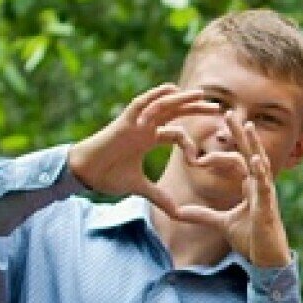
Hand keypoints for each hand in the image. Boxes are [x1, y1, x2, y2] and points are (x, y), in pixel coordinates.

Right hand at [68, 84, 222, 219]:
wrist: (84, 173)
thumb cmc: (107, 176)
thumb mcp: (140, 188)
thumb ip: (160, 197)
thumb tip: (178, 213)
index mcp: (148, 139)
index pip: (176, 132)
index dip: (192, 140)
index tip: (204, 158)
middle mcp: (144, 127)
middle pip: (174, 114)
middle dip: (195, 110)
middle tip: (218, 108)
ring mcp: (135, 123)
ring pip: (162, 105)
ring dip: (181, 99)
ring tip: (201, 94)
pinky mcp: (124, 121)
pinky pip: (141, 103)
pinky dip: (155, 96)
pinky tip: (171, 89)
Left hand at [166, 114, 290, 267]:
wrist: (267, 261)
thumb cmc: (251, 241)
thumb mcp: (221, 224)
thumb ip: (202, 215)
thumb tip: (179, 211)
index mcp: (250, 187)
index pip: (237, 159)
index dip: (225, 147)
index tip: (212, 133)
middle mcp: (260, 186)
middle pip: (250, 152)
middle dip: (239, 133)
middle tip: (228, 113)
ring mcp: (266, 195)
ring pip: (260, 163)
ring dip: (253, 144)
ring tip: (246, 126)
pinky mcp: (267, 206)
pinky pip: (265, 185)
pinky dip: (260, 171)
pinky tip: (254, 159)